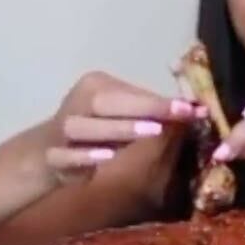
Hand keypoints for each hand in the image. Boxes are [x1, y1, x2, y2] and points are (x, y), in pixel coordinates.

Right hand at [42, 70, 206, 184]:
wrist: (50, 153)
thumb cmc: (99, 130)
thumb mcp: (124, 115)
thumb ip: (152, 111)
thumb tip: (194, 108)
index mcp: (95, 86)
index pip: (128, 91)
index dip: (159, 101)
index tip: (190, 108)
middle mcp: (77, 103)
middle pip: (103, 103)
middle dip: (141, 110)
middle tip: (173, 119)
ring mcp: (61, 130)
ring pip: (80, 126)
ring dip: (115, 129)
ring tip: (148, 133)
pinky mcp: (53, 157)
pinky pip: (64, 155)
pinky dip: (83, 156)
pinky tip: (105, 158)